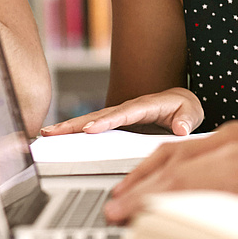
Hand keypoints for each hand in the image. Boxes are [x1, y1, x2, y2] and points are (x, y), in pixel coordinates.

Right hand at [39, 87, 203, 136]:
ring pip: (91, 119)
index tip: (89, 130)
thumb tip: (179, 128)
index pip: (123, 114)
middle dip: (75, 123)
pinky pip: (93, 125)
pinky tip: (58, 135)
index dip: (106, 122)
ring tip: (47, 133)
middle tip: (53, 131)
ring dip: (69, 126)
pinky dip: (75, 130)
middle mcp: (128, 108)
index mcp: (145, 105)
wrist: (181, 102)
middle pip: (98, 115)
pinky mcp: (115, 122)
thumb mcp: (190, 112)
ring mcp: (119, 114)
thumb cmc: (184, 108)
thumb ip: (186, 119)